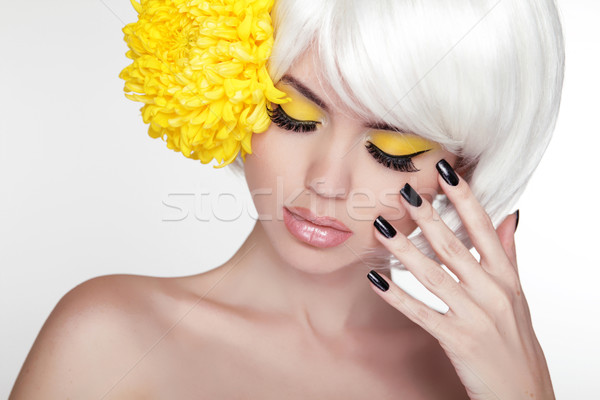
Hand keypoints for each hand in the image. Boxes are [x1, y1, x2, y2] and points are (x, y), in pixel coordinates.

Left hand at [367, 159, 554, 399]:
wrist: (524, 393)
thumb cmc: (516, 341)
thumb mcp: (516, 294)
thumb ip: (508, 254)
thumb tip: (510, 216)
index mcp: (505, 278)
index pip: (483, 228)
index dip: (464, 198)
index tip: (446, 171)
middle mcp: (492, 292)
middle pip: (454, 246)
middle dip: (428, 217)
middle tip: (404, 192)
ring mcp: (474, 316)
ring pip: (434, 275)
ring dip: (405, 250)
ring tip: (381, 229)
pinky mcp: (457, 340)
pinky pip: (421, 313)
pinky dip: (397, 296)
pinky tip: (376, 279)